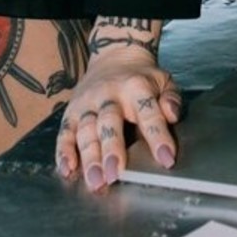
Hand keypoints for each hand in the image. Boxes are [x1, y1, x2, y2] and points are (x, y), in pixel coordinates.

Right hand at [55, 44, 182, 190]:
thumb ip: (171, 98)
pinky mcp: (71, 111)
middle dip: (112, 149)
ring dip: (89, 156)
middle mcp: (109, 94)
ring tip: (95, 180)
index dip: (158, 136)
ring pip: (86, 130)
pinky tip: (68, 169)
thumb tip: (172, 115)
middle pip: (109, 122)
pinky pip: (65, 132)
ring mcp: (88, 103)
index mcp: (136, 87)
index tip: (166, 159)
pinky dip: (64, 151)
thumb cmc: (141, 78)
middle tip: (115, 174)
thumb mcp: (163, 81)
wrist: (114, 55)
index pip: (148, 112)